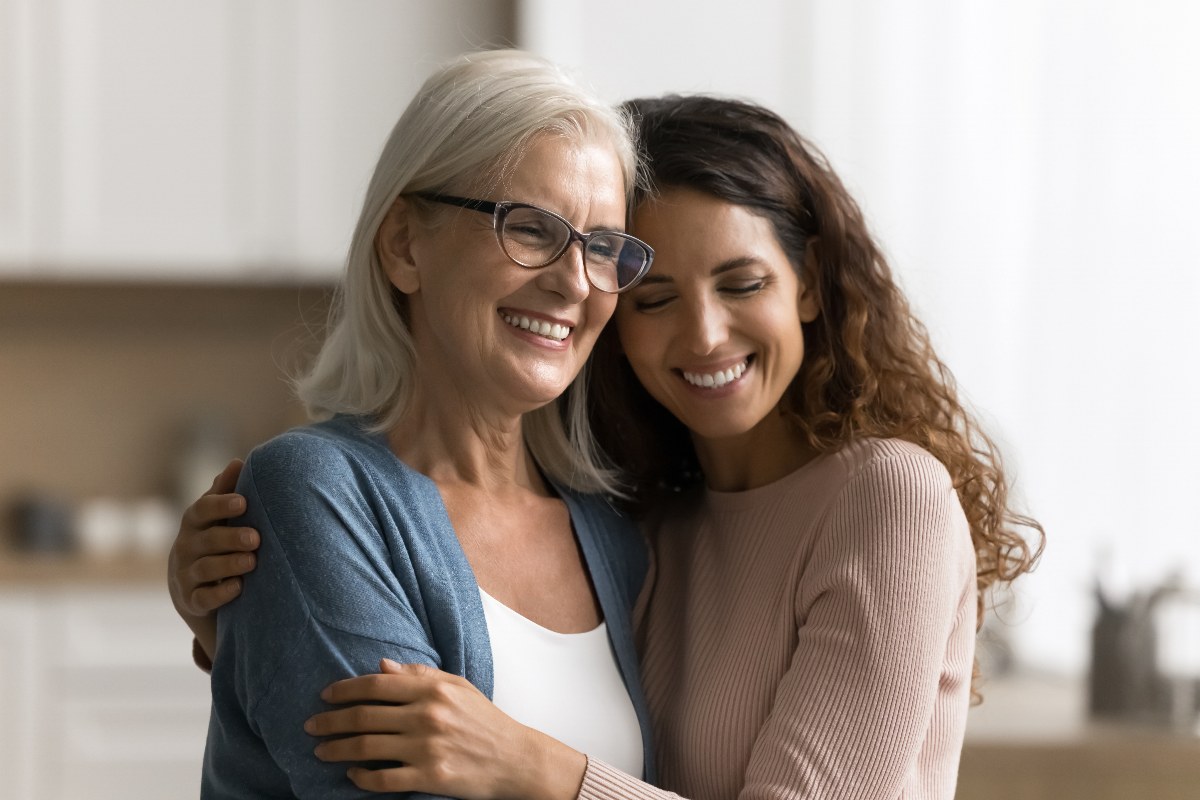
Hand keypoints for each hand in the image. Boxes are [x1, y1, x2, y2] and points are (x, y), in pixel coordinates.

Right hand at [166, 458, 259, 660]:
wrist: (192, 589)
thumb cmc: (213, 541)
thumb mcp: (216, 518)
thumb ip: (226, 492)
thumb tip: (238, 462)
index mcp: (195, 523)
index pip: (201, 510)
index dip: (220, 505)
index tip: (243, 502)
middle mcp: (186, 547)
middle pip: (207, 540)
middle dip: (231, 538)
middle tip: (256, 538)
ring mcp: (186, 575)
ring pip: (205, 569)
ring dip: (229, 564)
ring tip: (252, 562)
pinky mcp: (192, 600)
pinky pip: (204, 598)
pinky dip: (220, 593)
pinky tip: (238, 587)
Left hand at [306, 659, 585, 799]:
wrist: (515, 759)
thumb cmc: (485, 720)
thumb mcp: (457, 687)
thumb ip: (419, 676)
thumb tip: (381, 666)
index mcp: (433, 690)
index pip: (376, 685)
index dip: (345, 690)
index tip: (325, 696)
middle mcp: (427, 716)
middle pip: (364, 717)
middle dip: (331, 721)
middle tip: (312, 726)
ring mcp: (428, 748)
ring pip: (368, 748)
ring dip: (338, 750)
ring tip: (322, 751)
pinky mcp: (430, 778)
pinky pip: (384, 779)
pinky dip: (362, 778)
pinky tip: (352, 775)